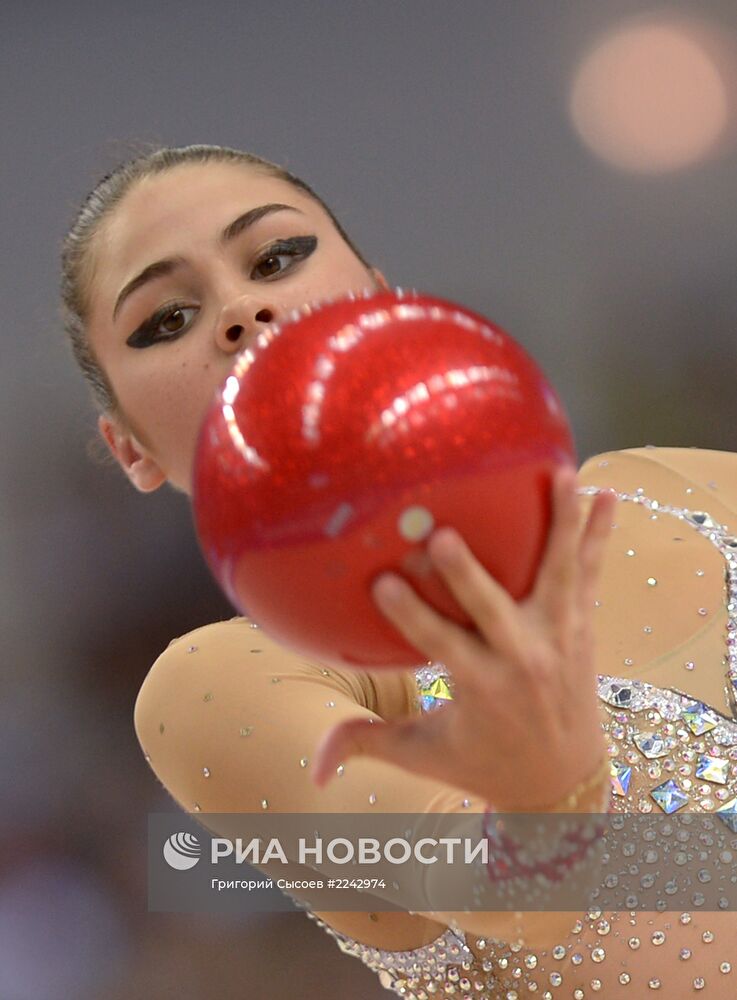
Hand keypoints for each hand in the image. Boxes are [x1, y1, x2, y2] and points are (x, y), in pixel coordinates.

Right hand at [311, 468, 616, 810]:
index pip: (440, 645)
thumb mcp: (425, 756)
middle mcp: (523, 659)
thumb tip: (312, 766)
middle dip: (468, 576)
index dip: (410, 615)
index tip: (380, 583)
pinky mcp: (581, 626)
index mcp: (482, 687)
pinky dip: (599, 536)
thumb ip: (368, 744)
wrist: (565, 784)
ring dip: (561, 524)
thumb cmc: (486, 763)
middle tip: (444, 538)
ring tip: (561, 474)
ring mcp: (559, 637)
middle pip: (493, 611)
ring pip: (558, 575)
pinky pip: (590, 574)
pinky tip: (607, 495)